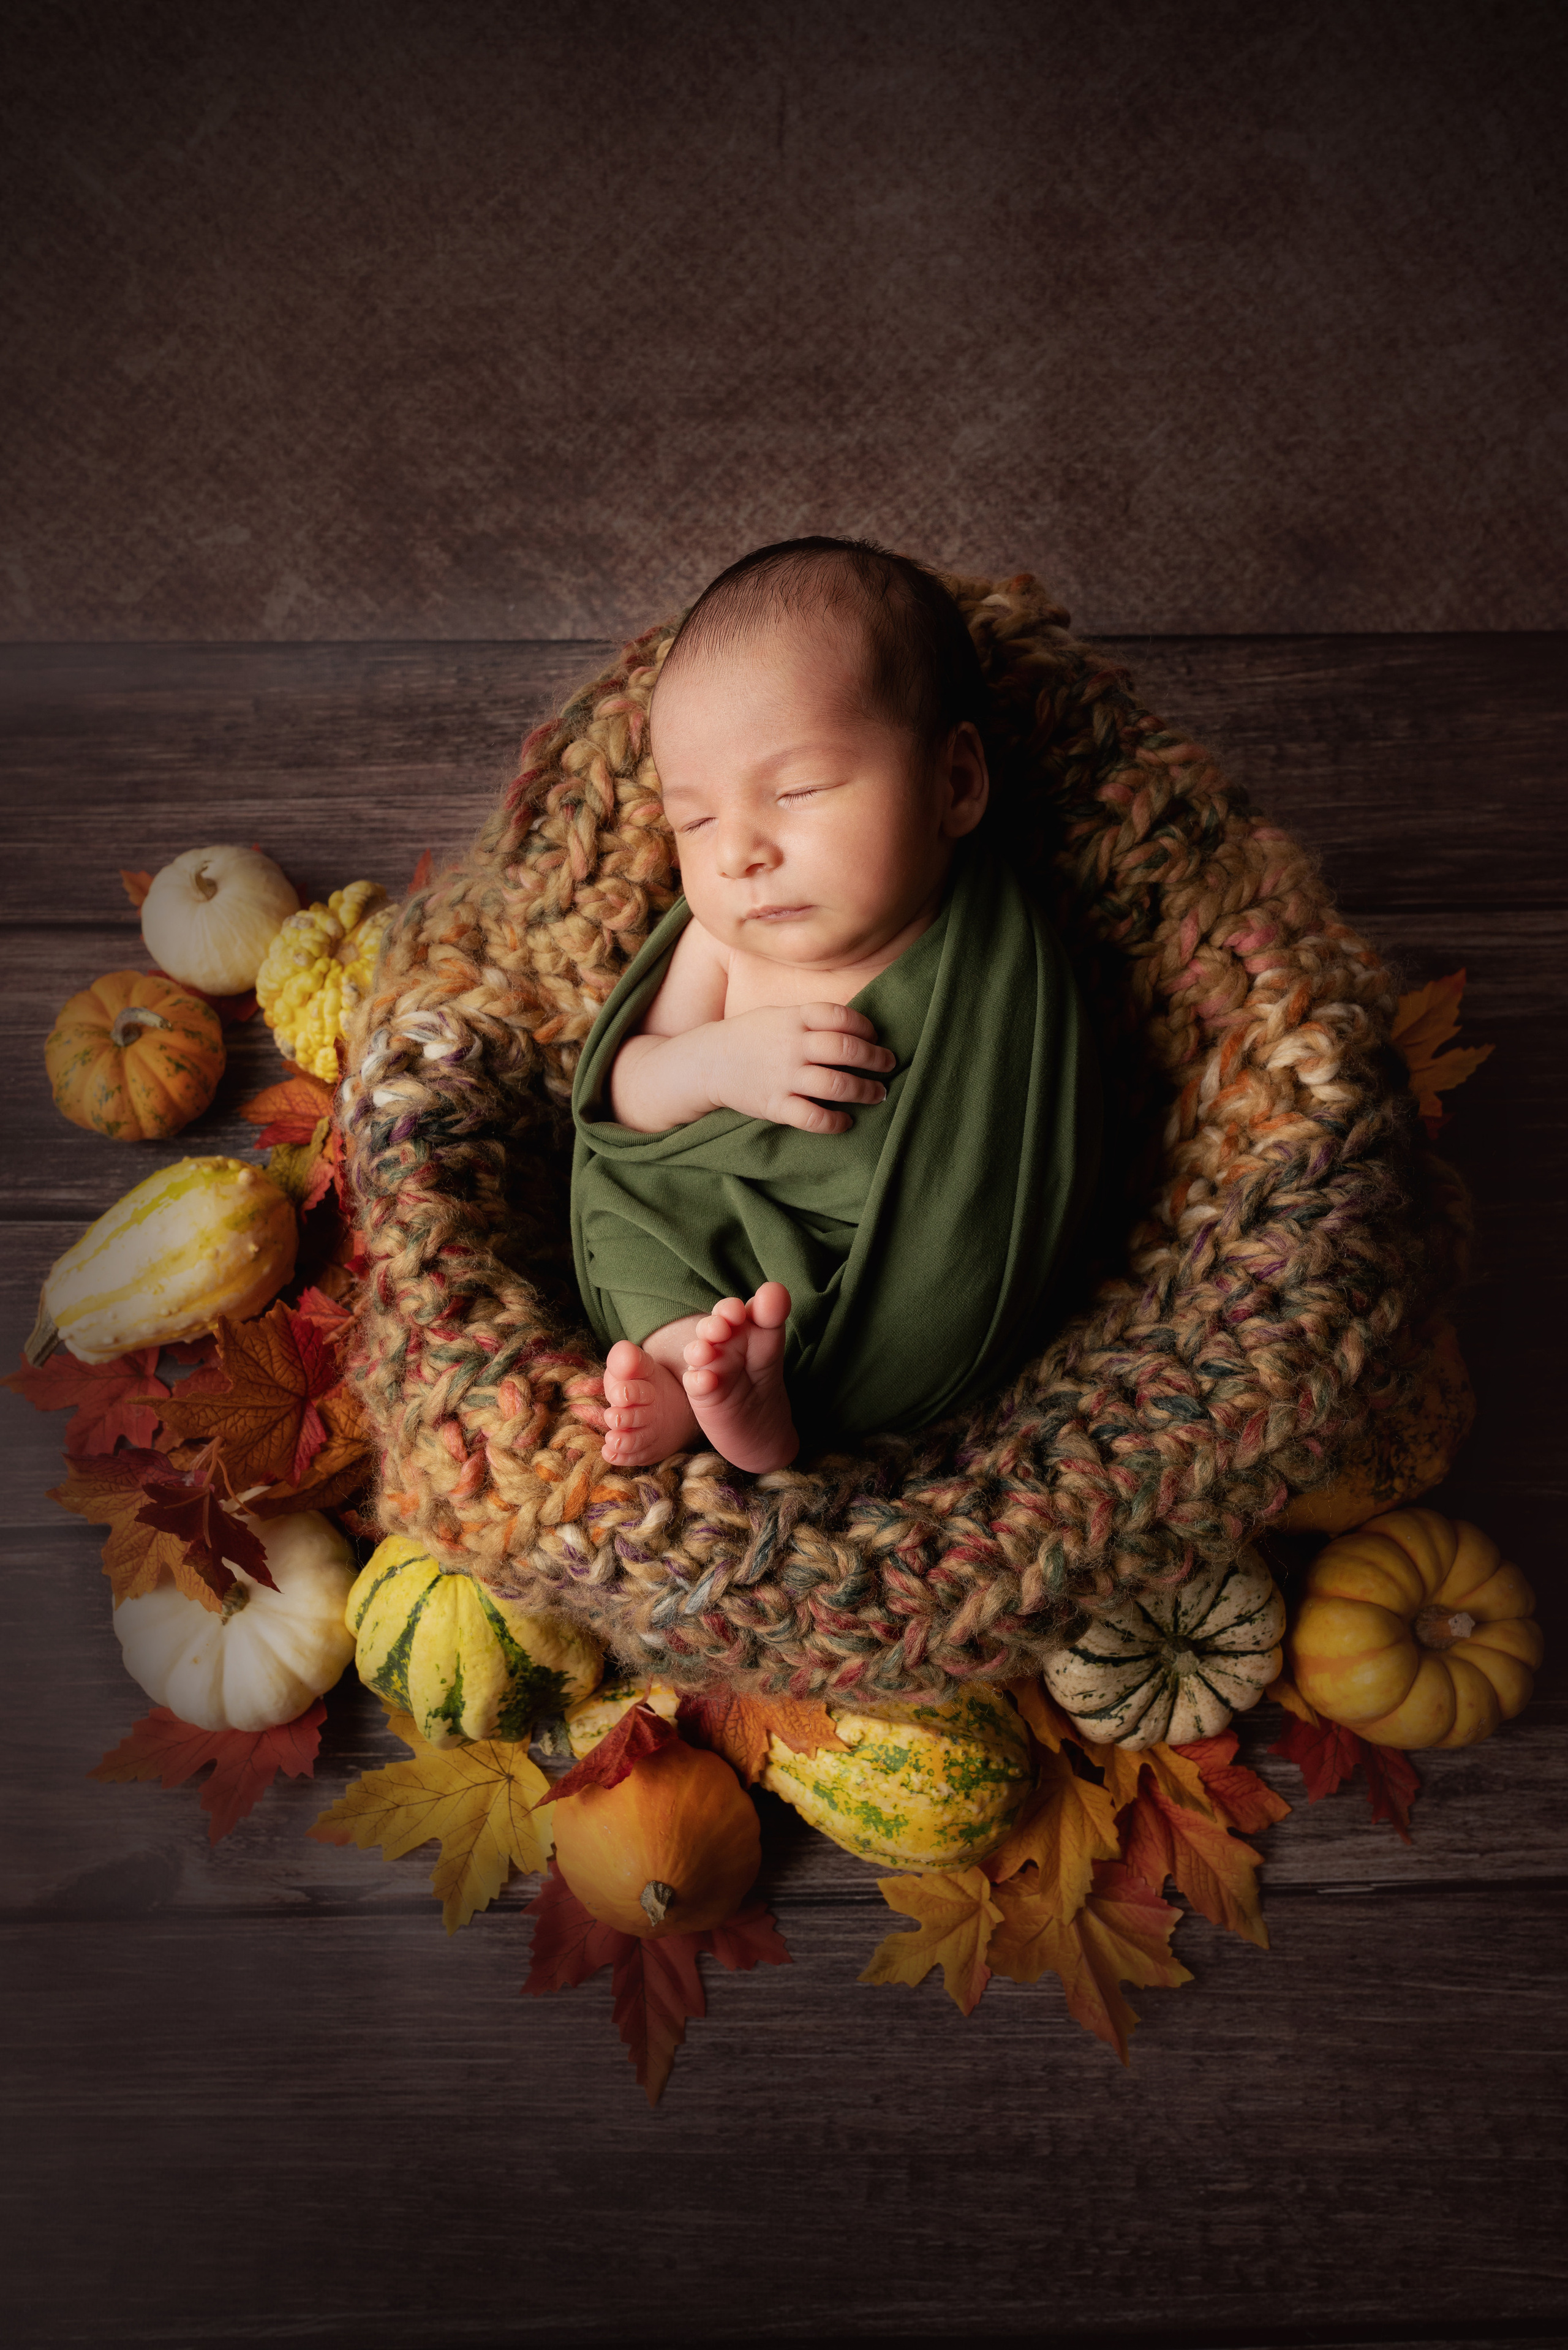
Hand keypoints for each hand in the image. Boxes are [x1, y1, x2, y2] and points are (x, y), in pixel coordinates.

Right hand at [701, 1003, 894, 1133]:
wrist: (706, 1062)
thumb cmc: (750, 1037)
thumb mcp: (778, 1015)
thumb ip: (812, 1019)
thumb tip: (855, 1029)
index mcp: (794, 1018)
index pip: (841, 1016)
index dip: (865, 1026)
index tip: (874, 1036)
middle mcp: (792, 1045)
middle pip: (846, 1049)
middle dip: (875, 1058)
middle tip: (889, 1065)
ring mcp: (784, 1076)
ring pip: (837, 1084)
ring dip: (865, 1090)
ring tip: (878, 1093)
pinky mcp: (775, 1105)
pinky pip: (813, 1116)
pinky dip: (835, 1122)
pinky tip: (845, 1121)